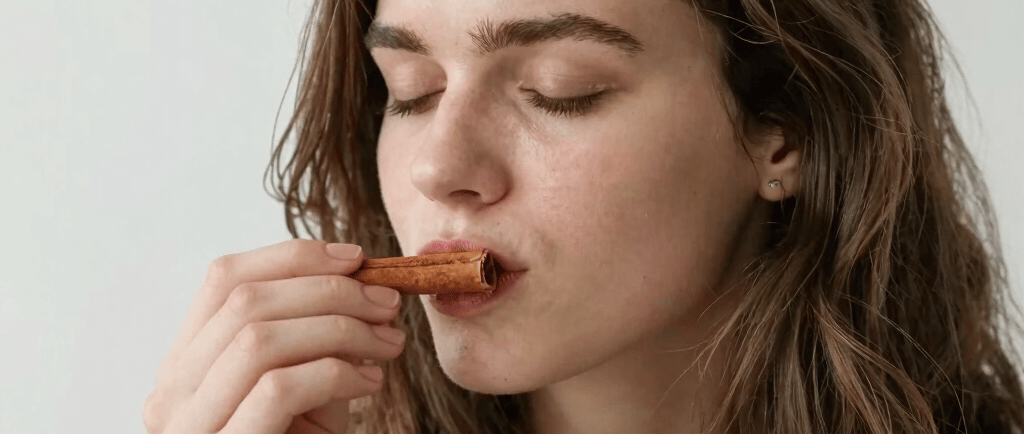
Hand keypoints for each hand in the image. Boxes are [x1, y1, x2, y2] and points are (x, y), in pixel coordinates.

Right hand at [143, 239, 405, 433]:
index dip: (293, 256)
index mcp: (186, 366)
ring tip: (387, 343)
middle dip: (329, 289)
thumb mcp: (306, 387)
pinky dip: (337, 372)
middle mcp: (172, 394)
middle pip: (244, 300)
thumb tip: (360, 275)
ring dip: (340, 326)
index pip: (224, 279)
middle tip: (387, 303)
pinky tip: (370, 383)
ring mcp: (190, 427)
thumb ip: (315, 335)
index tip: (356, 258)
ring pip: (259, 337)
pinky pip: (278, 387)